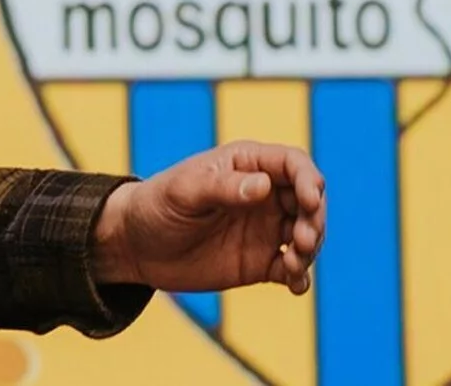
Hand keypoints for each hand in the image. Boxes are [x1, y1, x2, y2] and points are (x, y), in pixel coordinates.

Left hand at [91, 141, 324, 295]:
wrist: (136, 245)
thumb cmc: (155, 205)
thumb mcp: (184, 191)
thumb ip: (223, 187)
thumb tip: (264, 186)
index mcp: (246, 164)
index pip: (292, 164)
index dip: (308, 180)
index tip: (310, 201)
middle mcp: (263, 195)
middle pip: (308, 201)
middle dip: (314, 219)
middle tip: (301, 240)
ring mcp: (264, 229)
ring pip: (306, 234)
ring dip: (310, 249)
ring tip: (294, 264)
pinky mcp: (261, 262)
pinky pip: (292, 268)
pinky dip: (300, 276)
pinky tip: (295, 285)